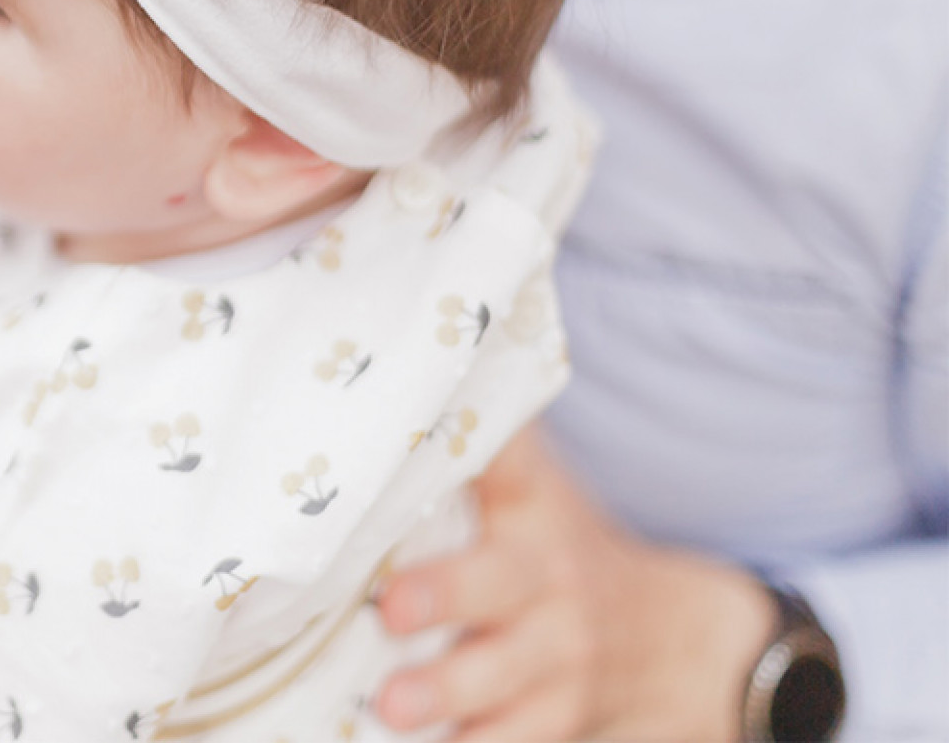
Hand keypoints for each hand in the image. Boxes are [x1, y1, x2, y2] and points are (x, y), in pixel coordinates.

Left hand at [372, 428, 776, 741]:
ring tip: (392, 705)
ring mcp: (560, 660)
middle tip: (392, 606)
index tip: (429, 425)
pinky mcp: (560, 722)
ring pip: (509, 680)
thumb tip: (408, 368)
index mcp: (533, 511)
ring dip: (451, 693)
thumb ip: (480, 444)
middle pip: (501, 582)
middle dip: (447, 594)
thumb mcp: (533, 492)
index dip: (479, 446)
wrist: (683, 643)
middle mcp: (549, 580)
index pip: (509, 464)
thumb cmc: (561, 552)